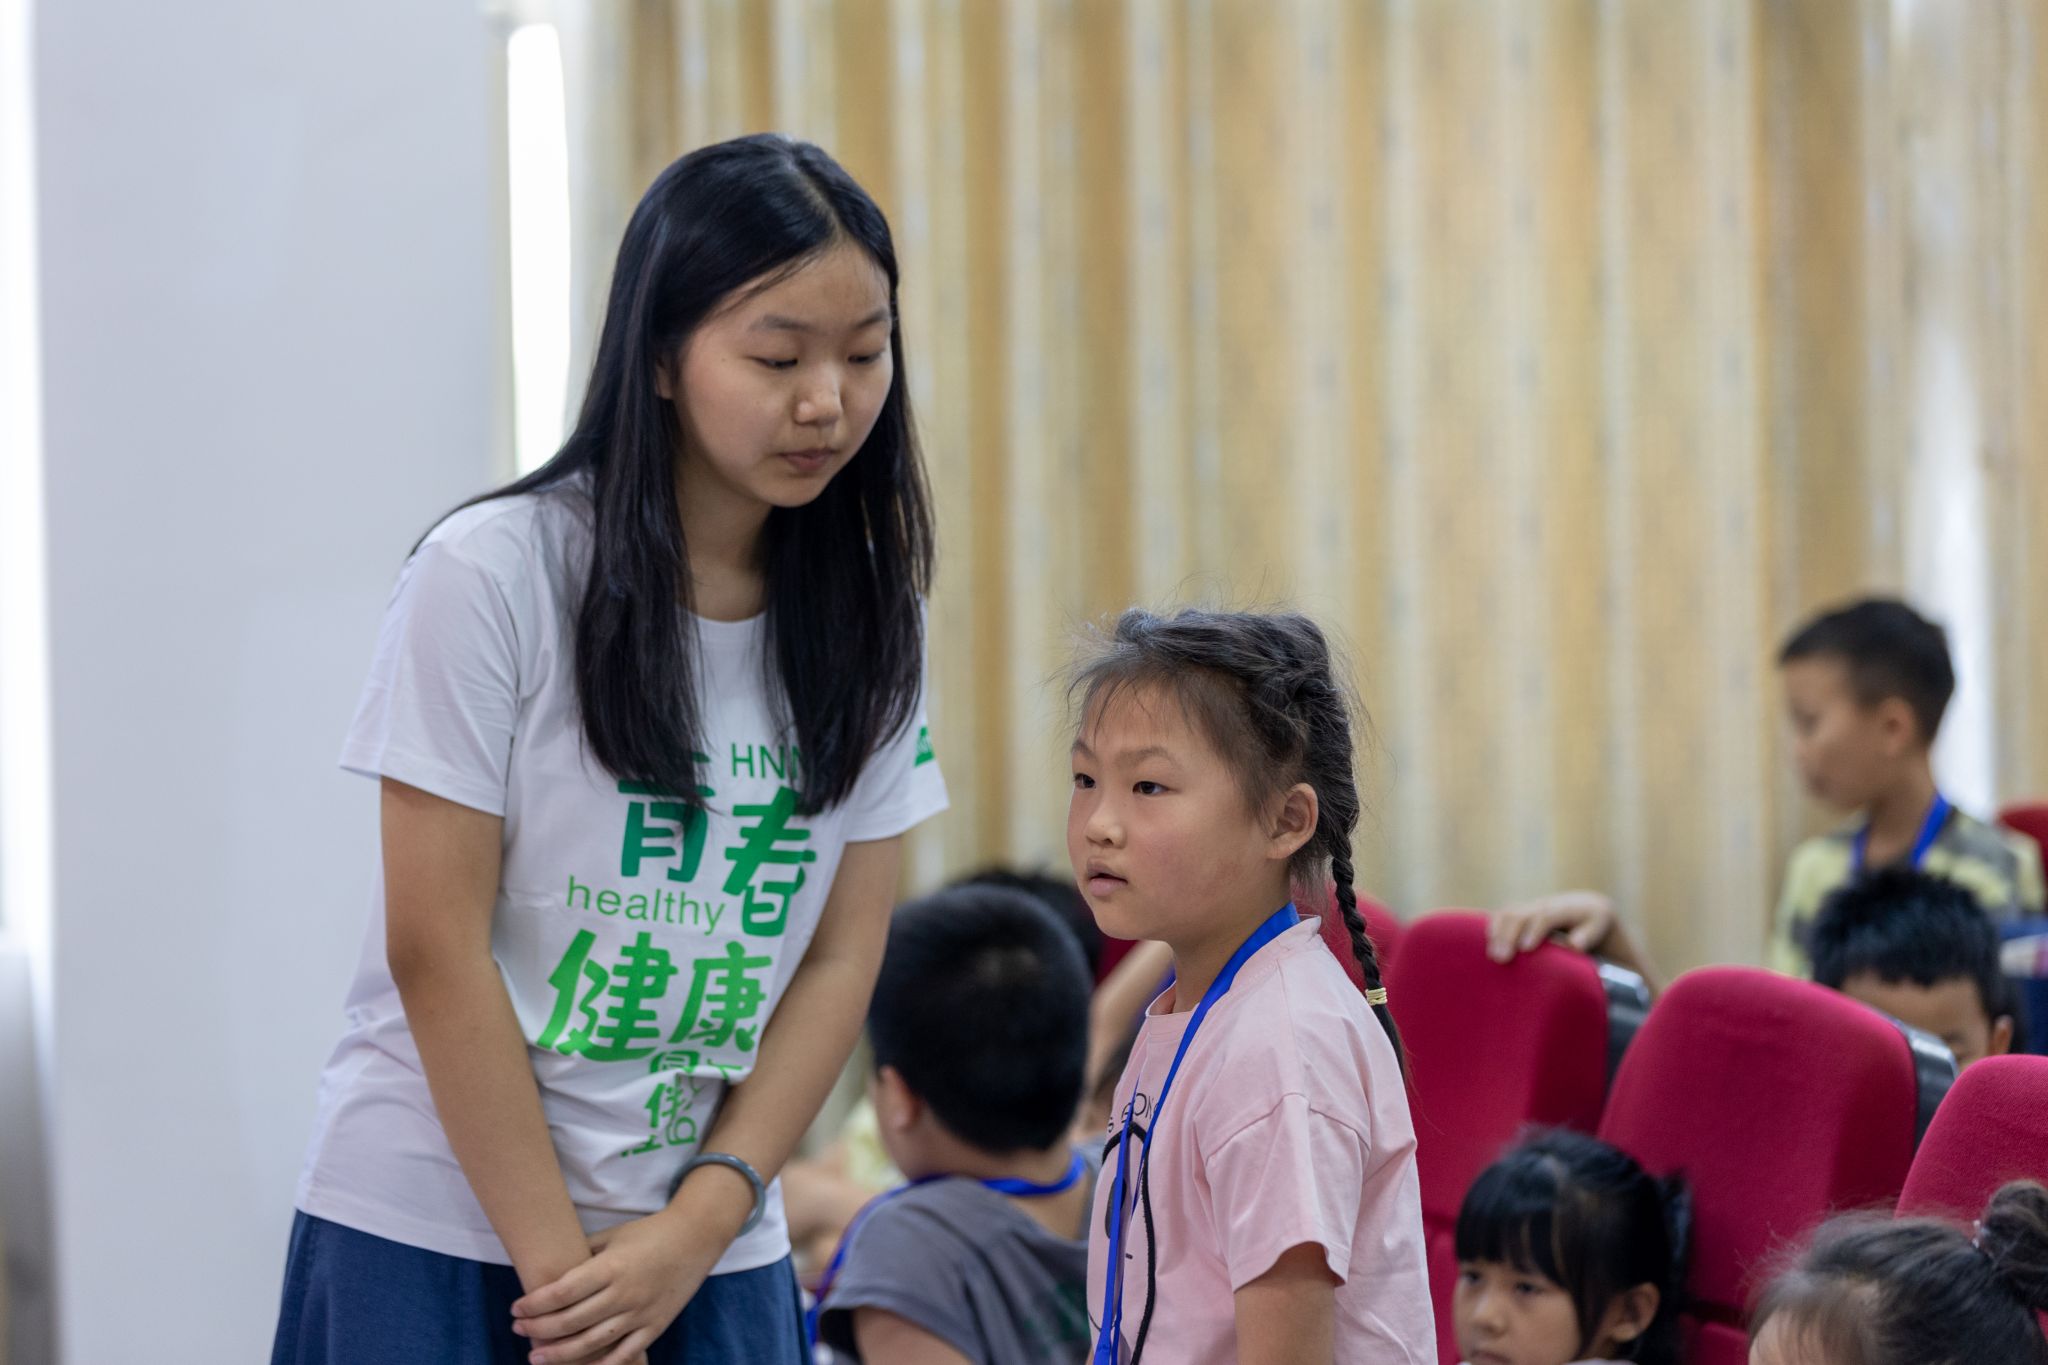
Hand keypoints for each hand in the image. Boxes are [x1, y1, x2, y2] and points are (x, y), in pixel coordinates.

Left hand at [511, 1210, 712, 1364]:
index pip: (562, 1293)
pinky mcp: (655, 1326)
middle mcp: (624, 1293)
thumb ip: (583, 1255)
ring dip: (559, 1353)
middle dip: (539, 1329)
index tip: (517, 1309)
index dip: (534, 1304)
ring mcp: (640, 1313)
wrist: (696, 1237)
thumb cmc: (649, 1232)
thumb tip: (550, 1274)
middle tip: (519, 1330)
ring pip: (592, 1343)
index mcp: (611, 1266)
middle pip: (571, 1321)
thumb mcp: (612, 1236)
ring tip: (535, 1356)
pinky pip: (624, 1354)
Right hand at [1486, 891, 1616, 963]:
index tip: (1526, 949)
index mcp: (1564, 908)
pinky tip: (1488, 945)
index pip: (1545, 916)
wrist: (1584, 905)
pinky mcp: (1520, 912)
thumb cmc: (1593, 922)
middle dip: (1509, 935)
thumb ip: (1588, 935)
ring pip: (1507, 913)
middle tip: (1501, 958)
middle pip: (1521, 914)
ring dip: (1497, 933)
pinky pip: (1502, 916)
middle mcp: (1543, 904)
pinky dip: (1493, 929)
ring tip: (1492, 955)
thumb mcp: (1598, 926)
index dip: (1534, 931)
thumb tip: (1574, 946)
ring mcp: (1529, 907)